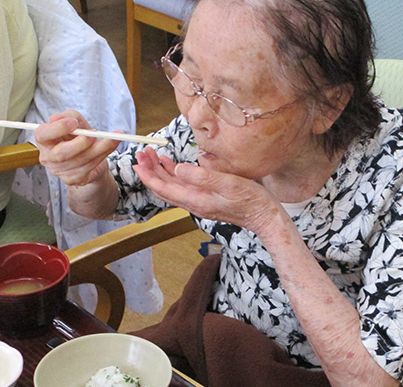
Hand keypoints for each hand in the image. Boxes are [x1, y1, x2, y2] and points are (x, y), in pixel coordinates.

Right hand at [35, 110, 119, 186]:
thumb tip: (64, 117)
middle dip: (80, 143)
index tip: (73, 122)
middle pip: (61, 153)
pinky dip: (104, 154)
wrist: (89, 156)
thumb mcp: (75, 122)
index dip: (58, 128)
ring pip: (81, 161)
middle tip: (93, 134)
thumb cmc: (77, 137)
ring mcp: (60, 171)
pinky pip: (90, 167)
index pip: (42, 134)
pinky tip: (112, 145)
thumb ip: (70, 116)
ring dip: (100, 148)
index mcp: (44, 140)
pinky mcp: (74, 179)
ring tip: (112, 138)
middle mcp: (49, 157)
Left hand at [132, 146, 278, 231]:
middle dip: (150, 171)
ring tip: (150, 155)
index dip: (149, 176)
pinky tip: (171, 164)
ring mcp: (200, 202)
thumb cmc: (251, 201)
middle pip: (164, 188)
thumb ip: (202, 176)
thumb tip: (178, 168)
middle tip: (141, 153)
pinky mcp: (206, 199)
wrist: (265, 217)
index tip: (137, 162)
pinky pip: (183, 187)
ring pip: (172, 187)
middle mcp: (195, 203)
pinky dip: (173, 175)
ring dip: (160, 171)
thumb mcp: (228, 184)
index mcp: (197, 200)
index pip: (165, 189)